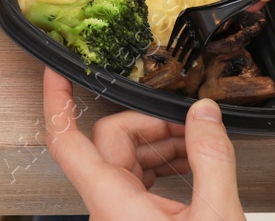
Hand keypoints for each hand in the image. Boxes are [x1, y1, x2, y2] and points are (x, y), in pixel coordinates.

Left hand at [43, 68, 244, 220]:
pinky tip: (193, 170)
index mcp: (112, 203)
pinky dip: (163, 170)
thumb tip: (205, 113)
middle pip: (109, 144)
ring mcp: (119, 219)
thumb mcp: (219, 217)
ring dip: (160, 148)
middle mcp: (107, 210)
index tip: (56, 69)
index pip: (64, 140)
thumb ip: (211, 159)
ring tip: (200, 148)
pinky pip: (139, 186)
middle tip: (188, 122)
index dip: (56, 101)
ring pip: (125, 165)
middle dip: (148, 125)